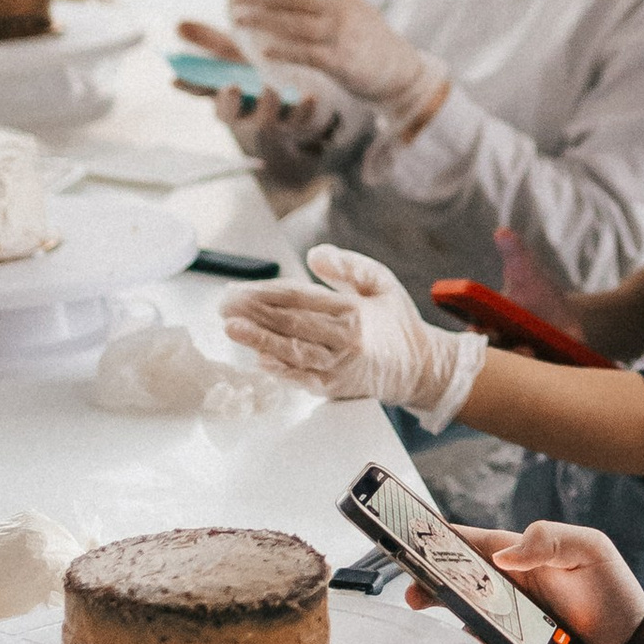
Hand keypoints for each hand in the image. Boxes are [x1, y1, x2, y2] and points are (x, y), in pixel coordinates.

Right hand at [174, 22, 343, 174]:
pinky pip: (303, 121)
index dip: (211, 94)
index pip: (217, 105)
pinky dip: (305, 111)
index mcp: (230, 104)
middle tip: (236, 86)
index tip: (213, 82)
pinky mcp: (300, 121)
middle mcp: (249, 118)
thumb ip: (209, 44)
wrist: (293, 97)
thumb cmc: (256, 73)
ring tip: (271, 90)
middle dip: (235, 105)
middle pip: (237, 118)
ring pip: (270, 123)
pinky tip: (309, 96)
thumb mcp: (234, 58)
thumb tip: (178, 24)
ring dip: (269, 108)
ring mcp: (275, 122)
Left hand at [220, 244, 483, 429]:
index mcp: (354, 310)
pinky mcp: (333, 387)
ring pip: (292, 352)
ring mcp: (338, 366)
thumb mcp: (382, 282)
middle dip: (253, 313)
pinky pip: (301, 378)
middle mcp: (345, 339)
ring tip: (231, 329)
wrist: (419, 367)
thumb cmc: (395, 321)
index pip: (299, 297)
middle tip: (224, 305)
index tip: (239, 288)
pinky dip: (278, 370)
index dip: (265, 292)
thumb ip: (349, 265)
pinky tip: (257, 359)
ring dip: (258, 340)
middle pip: (290, 323)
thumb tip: (314, 255)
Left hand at [231, 0, 445, 130]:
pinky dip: (284, 50)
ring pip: (295, 24)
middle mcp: (340, 9)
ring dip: (264, 20)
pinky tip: (264, 51)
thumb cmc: (370, 44)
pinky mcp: (342, 60)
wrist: (401, 71)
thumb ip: (325, 5)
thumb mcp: (352, 13)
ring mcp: (342, 34)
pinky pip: (306, 54)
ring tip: (238, 19)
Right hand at [407, 519, 643, 643]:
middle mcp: (505, 593)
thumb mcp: (591, 550)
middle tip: (417, 595)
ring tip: (502, 641)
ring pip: (471, 632)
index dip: (439, 541)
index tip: (410, 541)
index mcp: (518, 559)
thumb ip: (549, 539)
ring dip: (478, 638)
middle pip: (455, 588)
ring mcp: (507, 629)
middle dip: (431, 589)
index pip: (471, 544)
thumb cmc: (611, 592)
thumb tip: (504, 556)